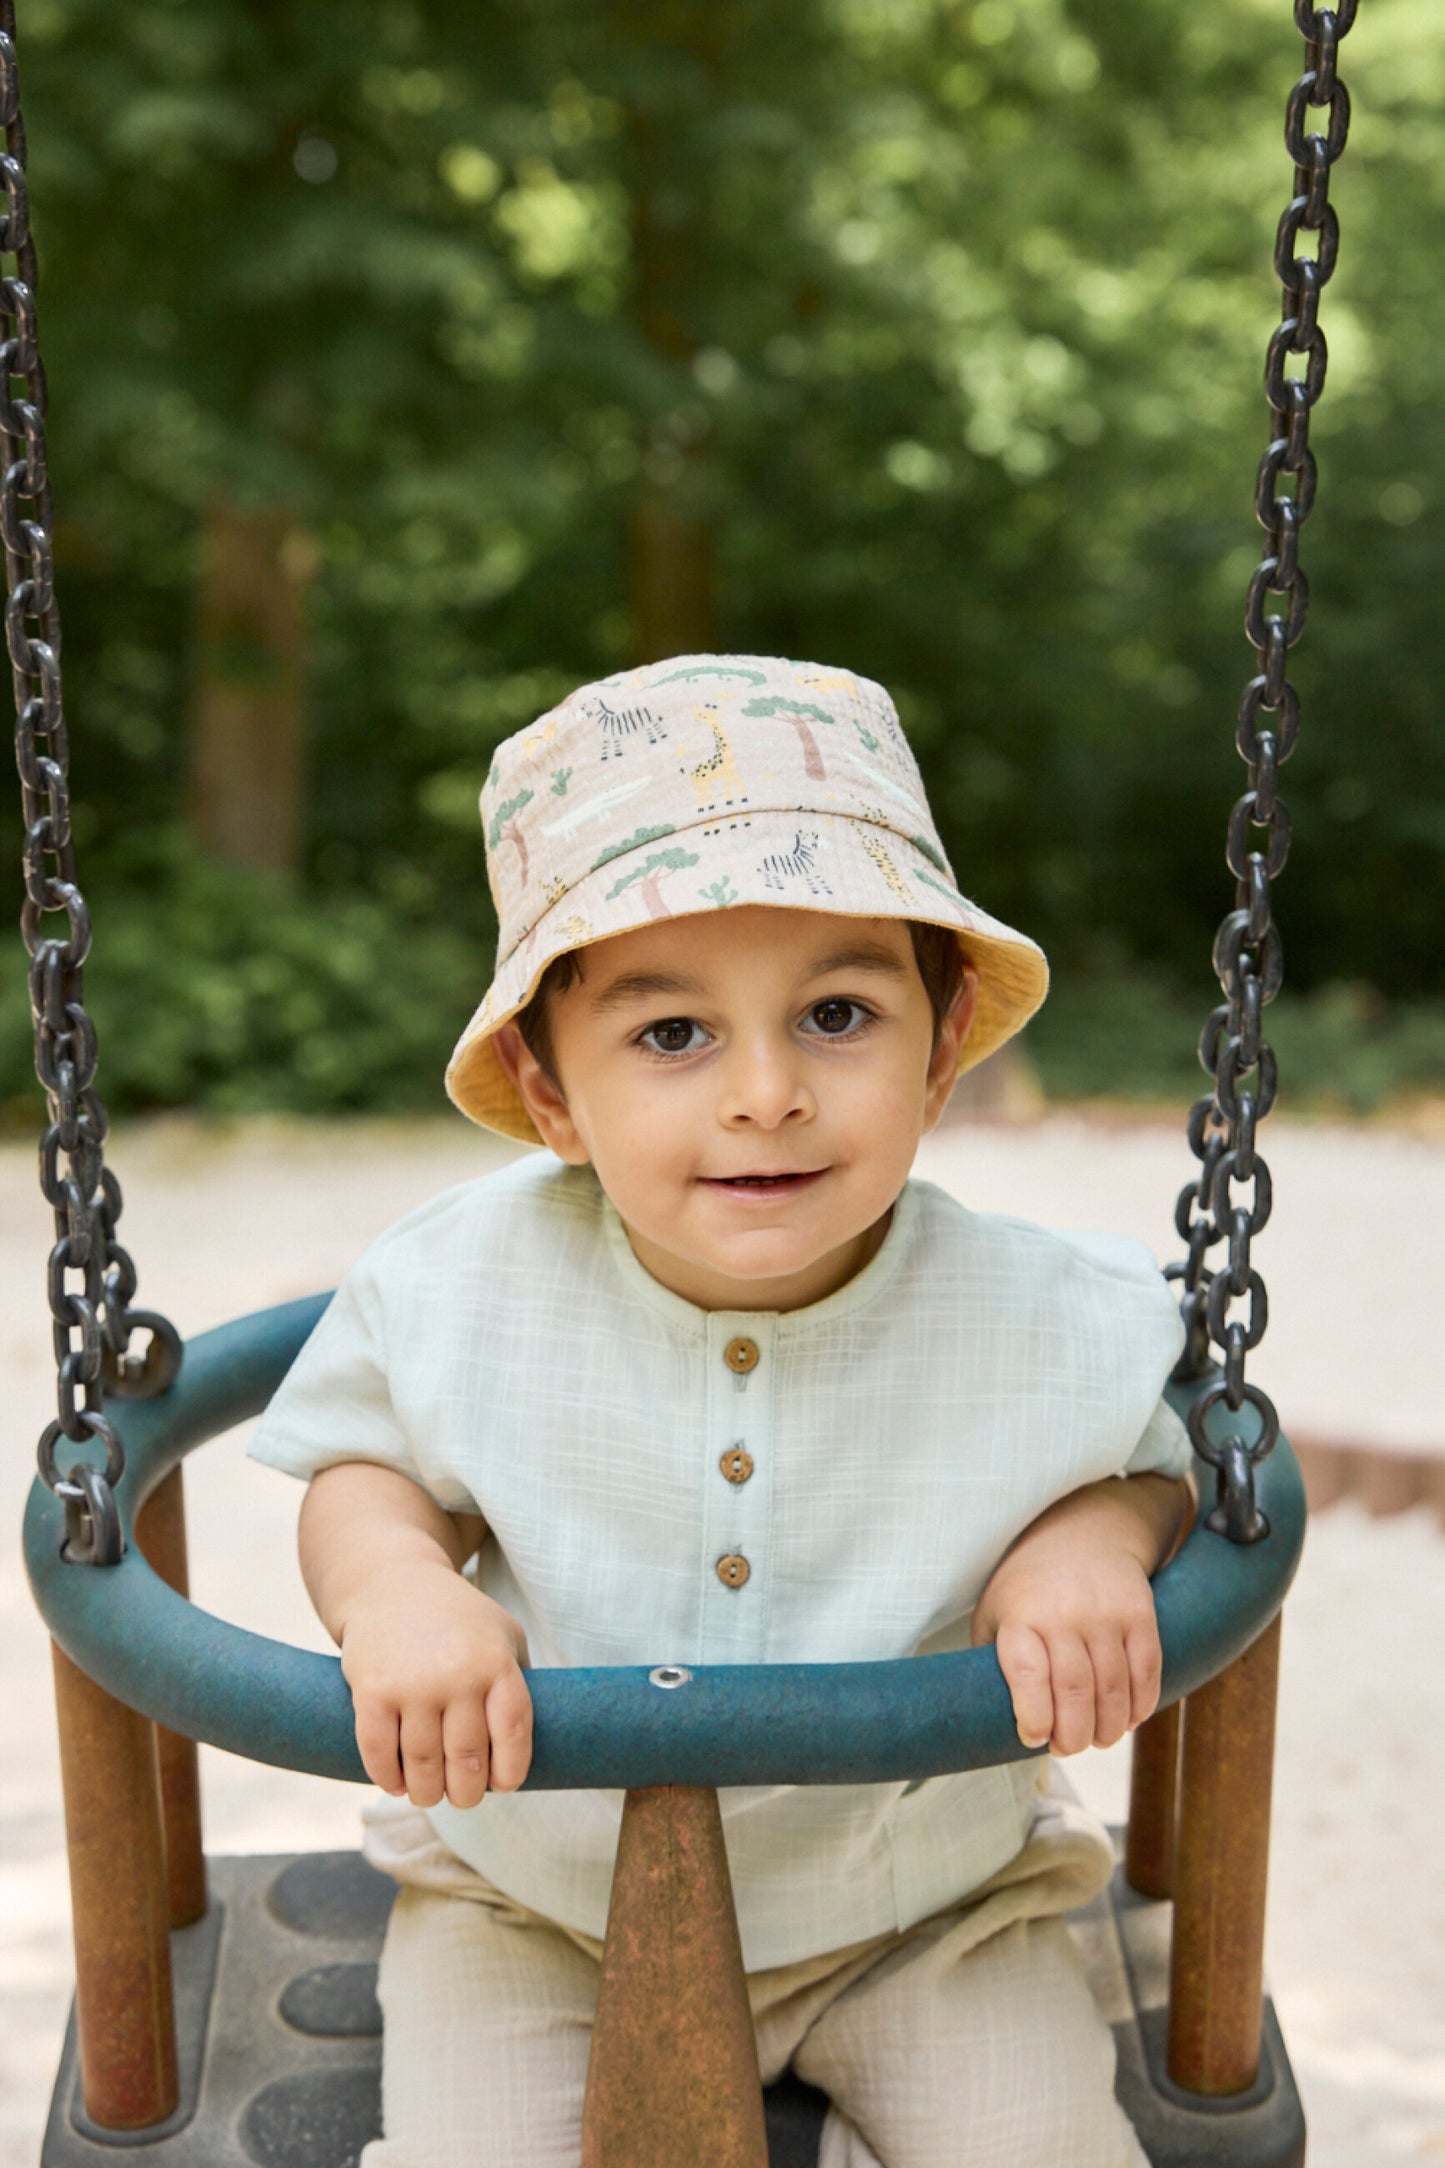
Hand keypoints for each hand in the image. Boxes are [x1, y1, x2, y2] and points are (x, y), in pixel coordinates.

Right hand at [339, 1565, 532, 1809]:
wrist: (393, 1583)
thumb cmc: (458, 1619)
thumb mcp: (504, 1634)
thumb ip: (520, 1681)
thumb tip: (531, 1742)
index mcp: (496, 1662)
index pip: (513, 1733)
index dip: (511, 1771)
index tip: (503, 1785)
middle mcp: (458, 1675)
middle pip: (466, 1760)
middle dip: (466, 1793)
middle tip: (462, 1796)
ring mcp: (413, 1685)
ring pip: (423, 1766)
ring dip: (427, 1793)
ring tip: (429, 1794)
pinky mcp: (372, 1692)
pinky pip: (379, 1753)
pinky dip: (388, 1779)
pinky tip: (397, 1784)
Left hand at [971, 1474, 1186, 1755]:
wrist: (1085, 1532)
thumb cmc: (1030, 1587)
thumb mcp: (997, 1612)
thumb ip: (991, 1661)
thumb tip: (987, 1719)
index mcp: (1021, 1616)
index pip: (1028, 1675)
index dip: (1033, 1717)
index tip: (1033, 1738)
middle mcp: (1063, 1613)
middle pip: (1075, 1692)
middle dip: (1073, 1736)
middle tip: (1068, 1749)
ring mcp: (1105, 1613)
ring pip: (1113, 1689)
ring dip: (1108, 1729)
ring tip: (1098, 1740)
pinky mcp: (1140, 1613)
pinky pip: (1146, 1671)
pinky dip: (1140, 1706)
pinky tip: (1128, 1720)